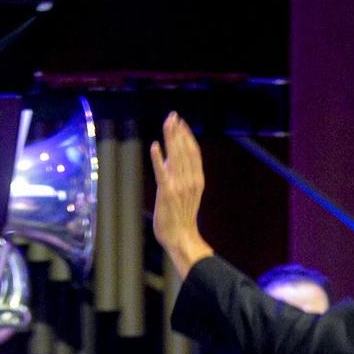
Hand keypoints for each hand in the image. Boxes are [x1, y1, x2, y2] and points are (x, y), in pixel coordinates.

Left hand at [149, 112, 214, 278]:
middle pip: (184, 150)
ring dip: (170, 138)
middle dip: (178, 131)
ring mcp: (179, 186)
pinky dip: (158, 158)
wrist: (181, 237)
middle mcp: (190, 180)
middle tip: (172, 115)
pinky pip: (162, 172)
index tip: (181, 122)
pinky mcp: (167, 192)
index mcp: (197, 180)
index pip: (193, 152)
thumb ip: (180, 175)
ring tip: (167, 123)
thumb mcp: (186, 193)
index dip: (187, 135)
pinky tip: (155, 145)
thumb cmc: (181, 217)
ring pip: (175, 156)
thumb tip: (170, 157)